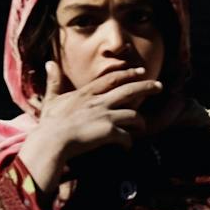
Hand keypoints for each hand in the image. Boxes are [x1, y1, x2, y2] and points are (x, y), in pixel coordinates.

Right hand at [17, 57, 167, 190]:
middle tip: (159, 86)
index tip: (140, 71)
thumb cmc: (50, 123)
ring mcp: (105, 116)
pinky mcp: (109, 132)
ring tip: (142, 126)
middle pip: (130, 91)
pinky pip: (126, 137)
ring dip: (139, 122)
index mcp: (87, 93)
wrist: (52, 141)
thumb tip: (49, 63)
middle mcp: (99, 102)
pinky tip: (127, 147)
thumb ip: (54, 82)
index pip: (111, 79)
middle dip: (147, 87)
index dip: (127, 74)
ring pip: (133, 115)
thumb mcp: (51, 99)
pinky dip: (128, 142)